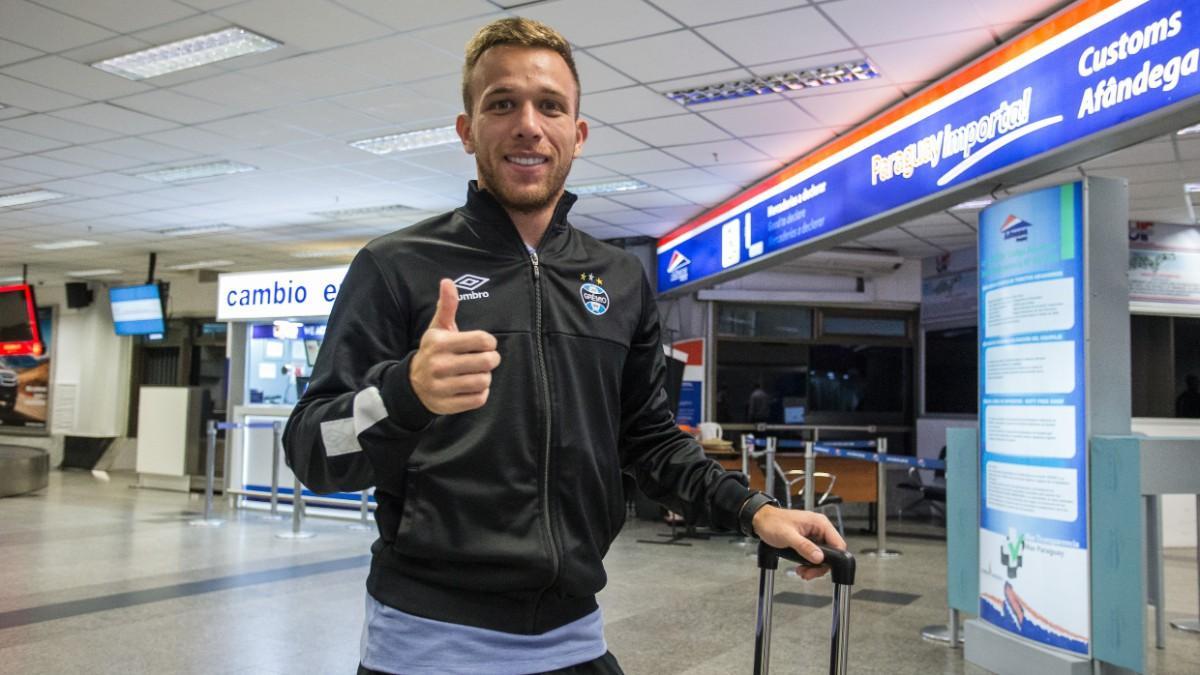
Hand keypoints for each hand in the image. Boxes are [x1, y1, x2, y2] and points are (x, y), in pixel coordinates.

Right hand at [409, 279, 500, 414]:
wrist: (411, 385)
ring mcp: (442, 387)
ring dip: (485, 377)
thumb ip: (447, 306)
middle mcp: (439, 365)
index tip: (484, 344)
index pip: (483, 340)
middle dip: (491, 359)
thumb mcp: (437, 328)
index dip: (489, 342)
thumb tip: (447, 281)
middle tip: (486, 359)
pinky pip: (479, 399)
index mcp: (439, 343)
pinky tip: (471, 387)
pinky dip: (480, 393)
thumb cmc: (433, 352)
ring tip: (476, 373)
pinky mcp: (448, 405)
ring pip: (484, 381)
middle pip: (487, 361)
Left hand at [752, 506, 846, 579]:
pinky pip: (814, 555)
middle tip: (809, 573)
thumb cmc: (772, 522)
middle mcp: (819, 528)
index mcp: (819, 523)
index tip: (823, 568)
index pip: (838, 543)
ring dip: (814, 567)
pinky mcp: (808, 541)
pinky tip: (801, 568)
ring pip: (822, 556)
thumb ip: (804, 547)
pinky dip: (809, 563)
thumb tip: (819, 557)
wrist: (761, 521)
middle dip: (820, 566)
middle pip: (831, 553)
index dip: (834, 558)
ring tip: (803, 572)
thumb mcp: (788, 536)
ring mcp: (814, 535)